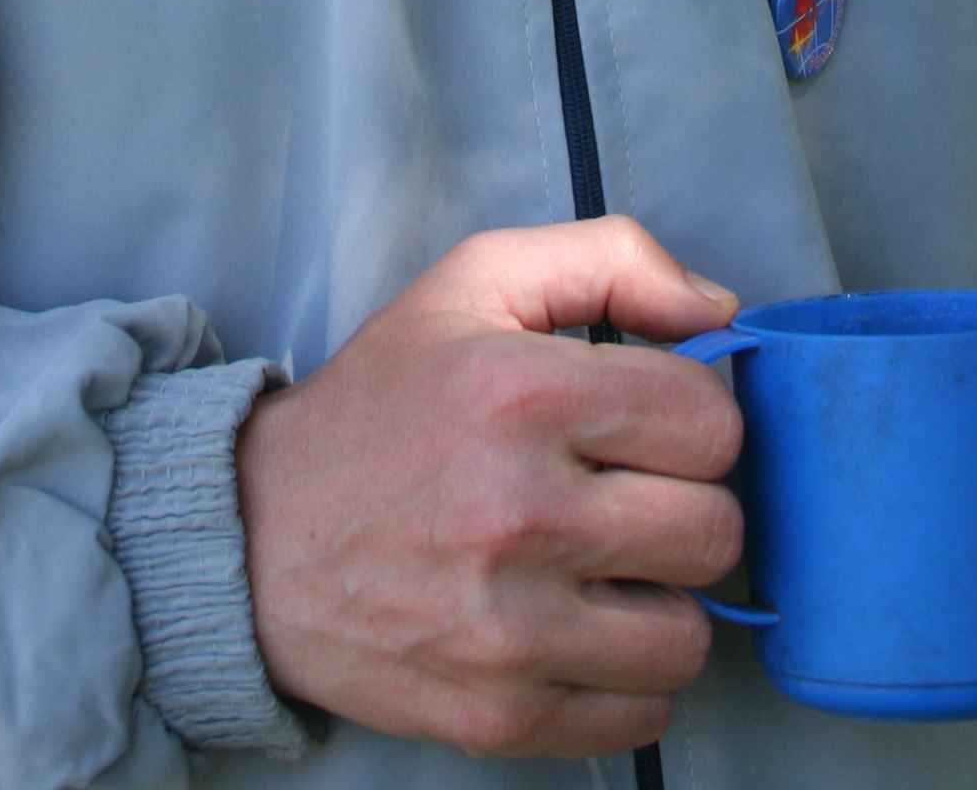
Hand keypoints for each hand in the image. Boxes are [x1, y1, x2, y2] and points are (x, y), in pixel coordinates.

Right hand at [234, 218, 744, 757]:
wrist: (256, 538)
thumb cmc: (380, 403)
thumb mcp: (475, 282)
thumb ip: (609, 260)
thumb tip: (720, 310)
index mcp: (522, 394)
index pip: (709, 422)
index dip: (691, 417)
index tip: (643, 424)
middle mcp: (522, 514)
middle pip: (714, 529)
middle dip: (685, 504)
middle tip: (628, 494)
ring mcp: (511, 630)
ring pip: (689, 634)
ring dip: (662, 599)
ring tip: (606, 567)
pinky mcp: (500, 716)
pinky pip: (644, 714)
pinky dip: (629, 677)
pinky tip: (580, 628)